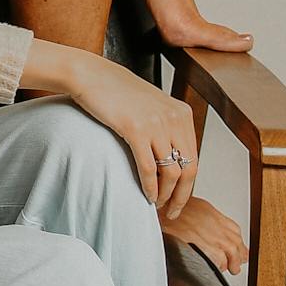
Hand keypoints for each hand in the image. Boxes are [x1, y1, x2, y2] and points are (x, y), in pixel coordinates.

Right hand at [25, 41, 199, 214]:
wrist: (91, 75)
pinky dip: (150, 187)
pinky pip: (149, 168)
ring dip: (165, 194)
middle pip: (188, 169)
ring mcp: (156, 123)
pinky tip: (146, 195)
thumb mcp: (151, 105)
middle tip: (171, 210)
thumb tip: (172, 159)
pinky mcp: (136, 129)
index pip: (195, 158)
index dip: (188, 184)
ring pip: (171, 172)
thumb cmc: (116, 91)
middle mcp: (174, 118)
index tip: (179, 198)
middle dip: (181, 195)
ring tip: (156, 204)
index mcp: (182, 113)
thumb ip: (166, 126)